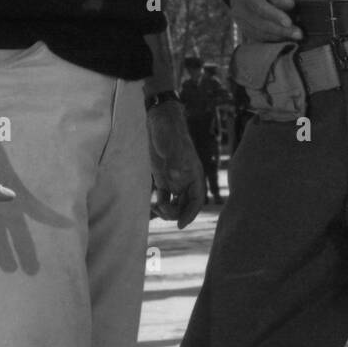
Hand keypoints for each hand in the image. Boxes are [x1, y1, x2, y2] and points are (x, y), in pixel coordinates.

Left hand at [147, 102, 205, 227]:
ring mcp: (175, 180)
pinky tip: (151, 210)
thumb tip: (175, 177)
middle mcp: (186, 180)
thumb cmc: (170, 132)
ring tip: (156, 208)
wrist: (160, 122)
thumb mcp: (173, 147)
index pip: (197, 200)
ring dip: (167, 211)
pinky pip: (163, 198)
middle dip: (175, 213)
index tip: (180, 224)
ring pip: (175, 204)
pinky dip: (159, 206)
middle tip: (161, 209)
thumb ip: (175, 162)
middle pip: (185, 206)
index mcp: (194, 175)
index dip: (190, 214)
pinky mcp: (163, 179)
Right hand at [228, 0, 302, 42]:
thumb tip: (290, 5)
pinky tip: (286, 37)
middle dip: (281, 30)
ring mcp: (239, 21)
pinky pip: (258, 37)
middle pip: (261, 23)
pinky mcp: (243, 29)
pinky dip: (273, 39)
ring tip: (296, 36)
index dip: (275, 16)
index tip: (290, 22)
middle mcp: (239, 9)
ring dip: (279, 37)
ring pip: (260, 33)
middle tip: (299, 34)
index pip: (260, 7)